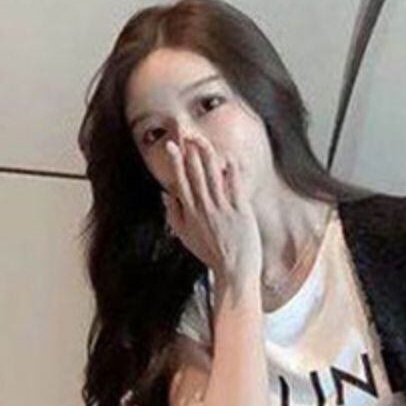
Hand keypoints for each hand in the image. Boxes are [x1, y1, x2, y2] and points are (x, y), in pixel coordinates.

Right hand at [162, 133, 261, 295]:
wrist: (233, 271)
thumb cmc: (211, 254)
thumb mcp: (186, 236)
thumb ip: (174, 214)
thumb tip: (165, 194)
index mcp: (190, 213)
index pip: (180, 181)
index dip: (176, 162)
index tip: (172, 146)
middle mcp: (204, 209)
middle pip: (195, 174)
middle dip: (190, 152)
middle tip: (187, 134)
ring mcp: (222, 209)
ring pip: (212, 176)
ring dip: (207, 156)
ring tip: (203, 140)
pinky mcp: (240, 211)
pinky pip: (234, 186)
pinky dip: (231, 172)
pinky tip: (228, 158)